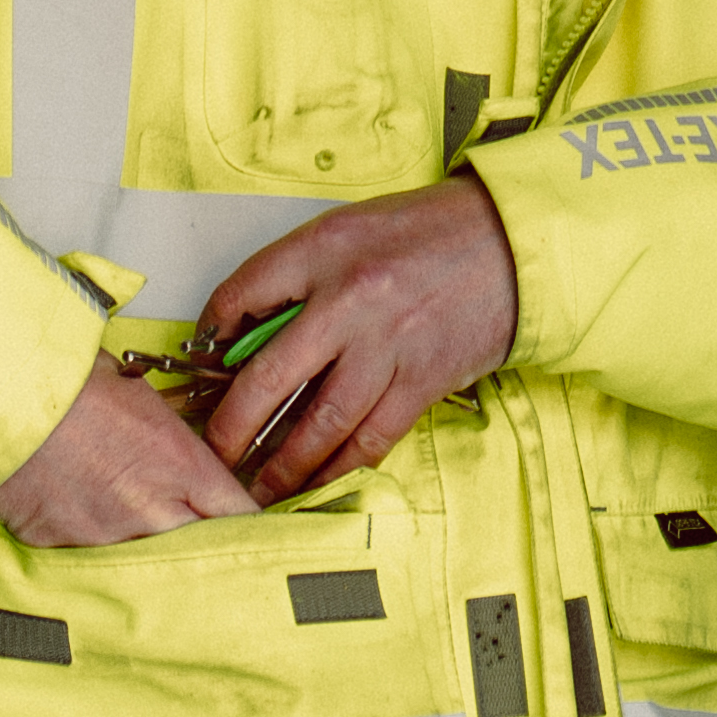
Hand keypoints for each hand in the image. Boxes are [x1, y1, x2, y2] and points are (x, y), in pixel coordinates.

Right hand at [0, 351, 255, 548]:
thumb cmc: (66, 384)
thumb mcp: (140, 400)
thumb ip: (174, 443)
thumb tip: (189, 463)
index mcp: (180, 465)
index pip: (242, 517)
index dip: (249, 528)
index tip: (247, 532)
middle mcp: (153, 510)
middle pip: (208, 556)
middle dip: (212, 555)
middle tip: (210, 554)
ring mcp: (109, 538)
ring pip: (155, 572)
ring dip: (157, 564)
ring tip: (146, 550)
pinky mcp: (66, 552)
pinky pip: (100, 570)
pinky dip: (102, 562)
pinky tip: (96, 544)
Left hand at [181, 174, 518, 499]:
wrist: (513, 244)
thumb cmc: (431, 232)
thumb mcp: (353, 228)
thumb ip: (301, 272)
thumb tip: (250, 327)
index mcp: (324, 249)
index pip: (242, 293)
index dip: (212, 334)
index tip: (203, 364)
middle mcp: (349, 300)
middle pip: (269, 377)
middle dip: (232, 425)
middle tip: (213, 453)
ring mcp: (386, 346)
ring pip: (319, 422)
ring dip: (283, 464)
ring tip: (257, 488)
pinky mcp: (421, 381)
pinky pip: (370, 438)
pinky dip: (340, 467)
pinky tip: (317, 483)